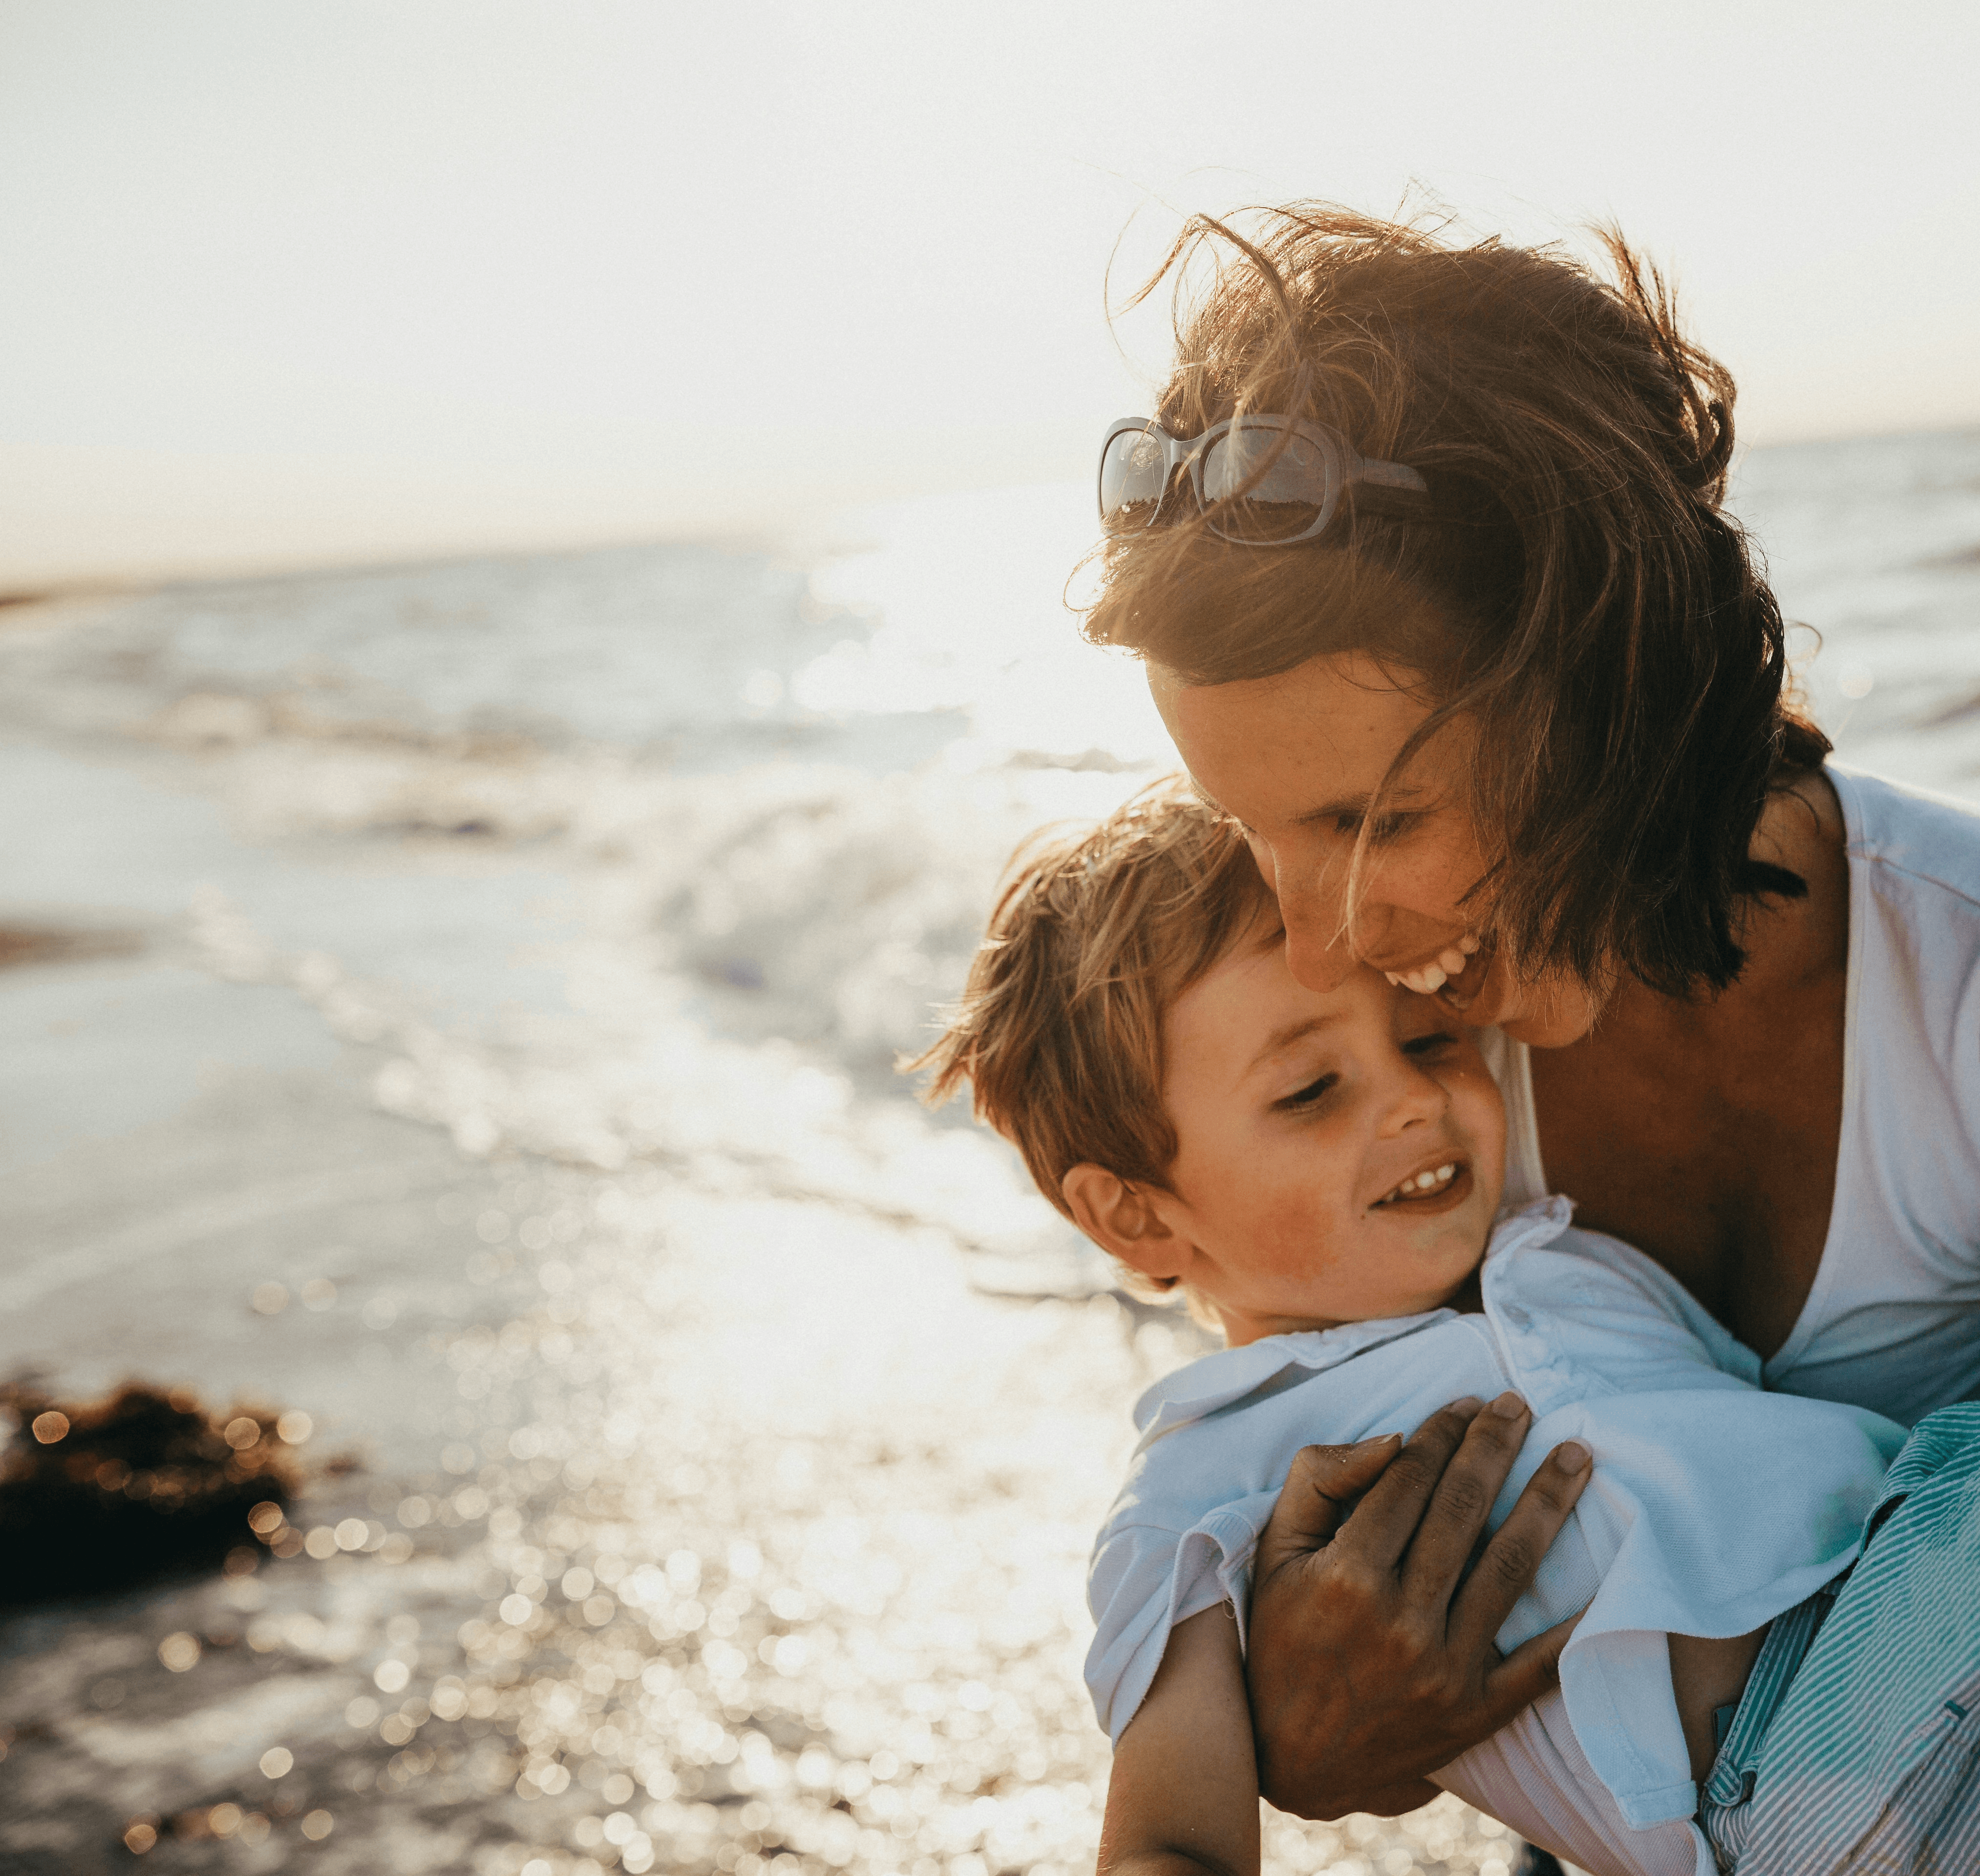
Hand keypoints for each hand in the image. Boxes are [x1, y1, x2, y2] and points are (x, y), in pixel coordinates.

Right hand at [1244, 1393, 1591, 1819]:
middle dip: (1495, 1448)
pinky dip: (1577, 1620)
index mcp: (1346, 1576)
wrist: (1289, 1757)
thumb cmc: (1278, 1637)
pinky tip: (1607, 1572)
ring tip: (1576, 1457)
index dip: (1440, 1433)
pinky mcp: (1474, 1712)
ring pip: (1508, 1569)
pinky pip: (1539, 1663)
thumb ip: (1320, 1481)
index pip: (1408, 1481)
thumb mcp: (1274, 1551)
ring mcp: (1443, 1670)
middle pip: (1462, 1512)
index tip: (1465, 1402)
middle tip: (1520, 1405)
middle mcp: (1399, 1621)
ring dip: (1547, 1504)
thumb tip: (1392, 1440)